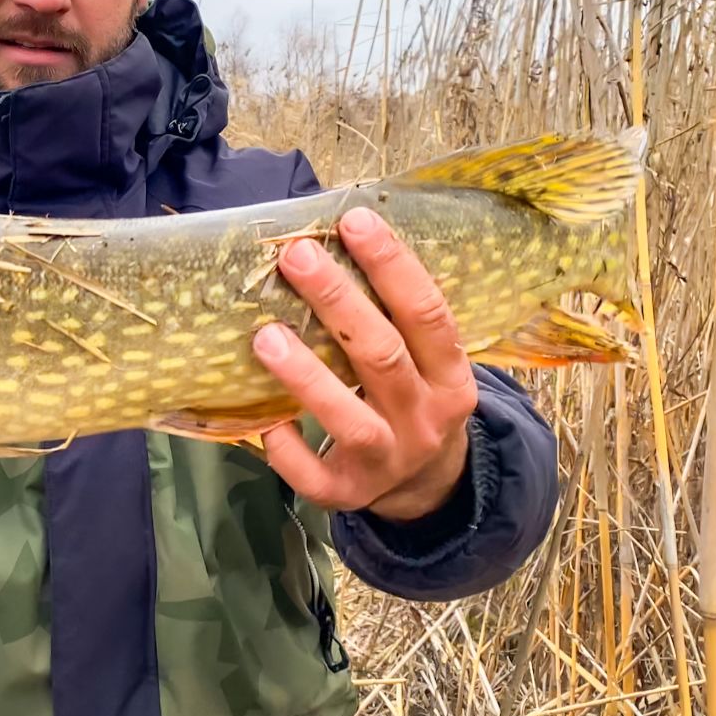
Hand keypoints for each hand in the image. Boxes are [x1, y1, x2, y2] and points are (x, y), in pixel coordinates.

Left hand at [251, 207, 477, 522]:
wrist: (426, 486)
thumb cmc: (412, 398)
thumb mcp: (426, 363)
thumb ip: (394, 316)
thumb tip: (333, 241)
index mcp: (451, 378)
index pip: (428, 314)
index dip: (393, 266)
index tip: (354, 220)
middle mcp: (425, 420)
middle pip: (382, 357)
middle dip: (338, 302)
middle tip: (295, 256)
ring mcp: (388, 461)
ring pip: (349, 418)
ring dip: (307, 374)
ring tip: (265, 335)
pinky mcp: (348, 494)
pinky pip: (314, 475)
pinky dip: (288, 449)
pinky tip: (265, 421)